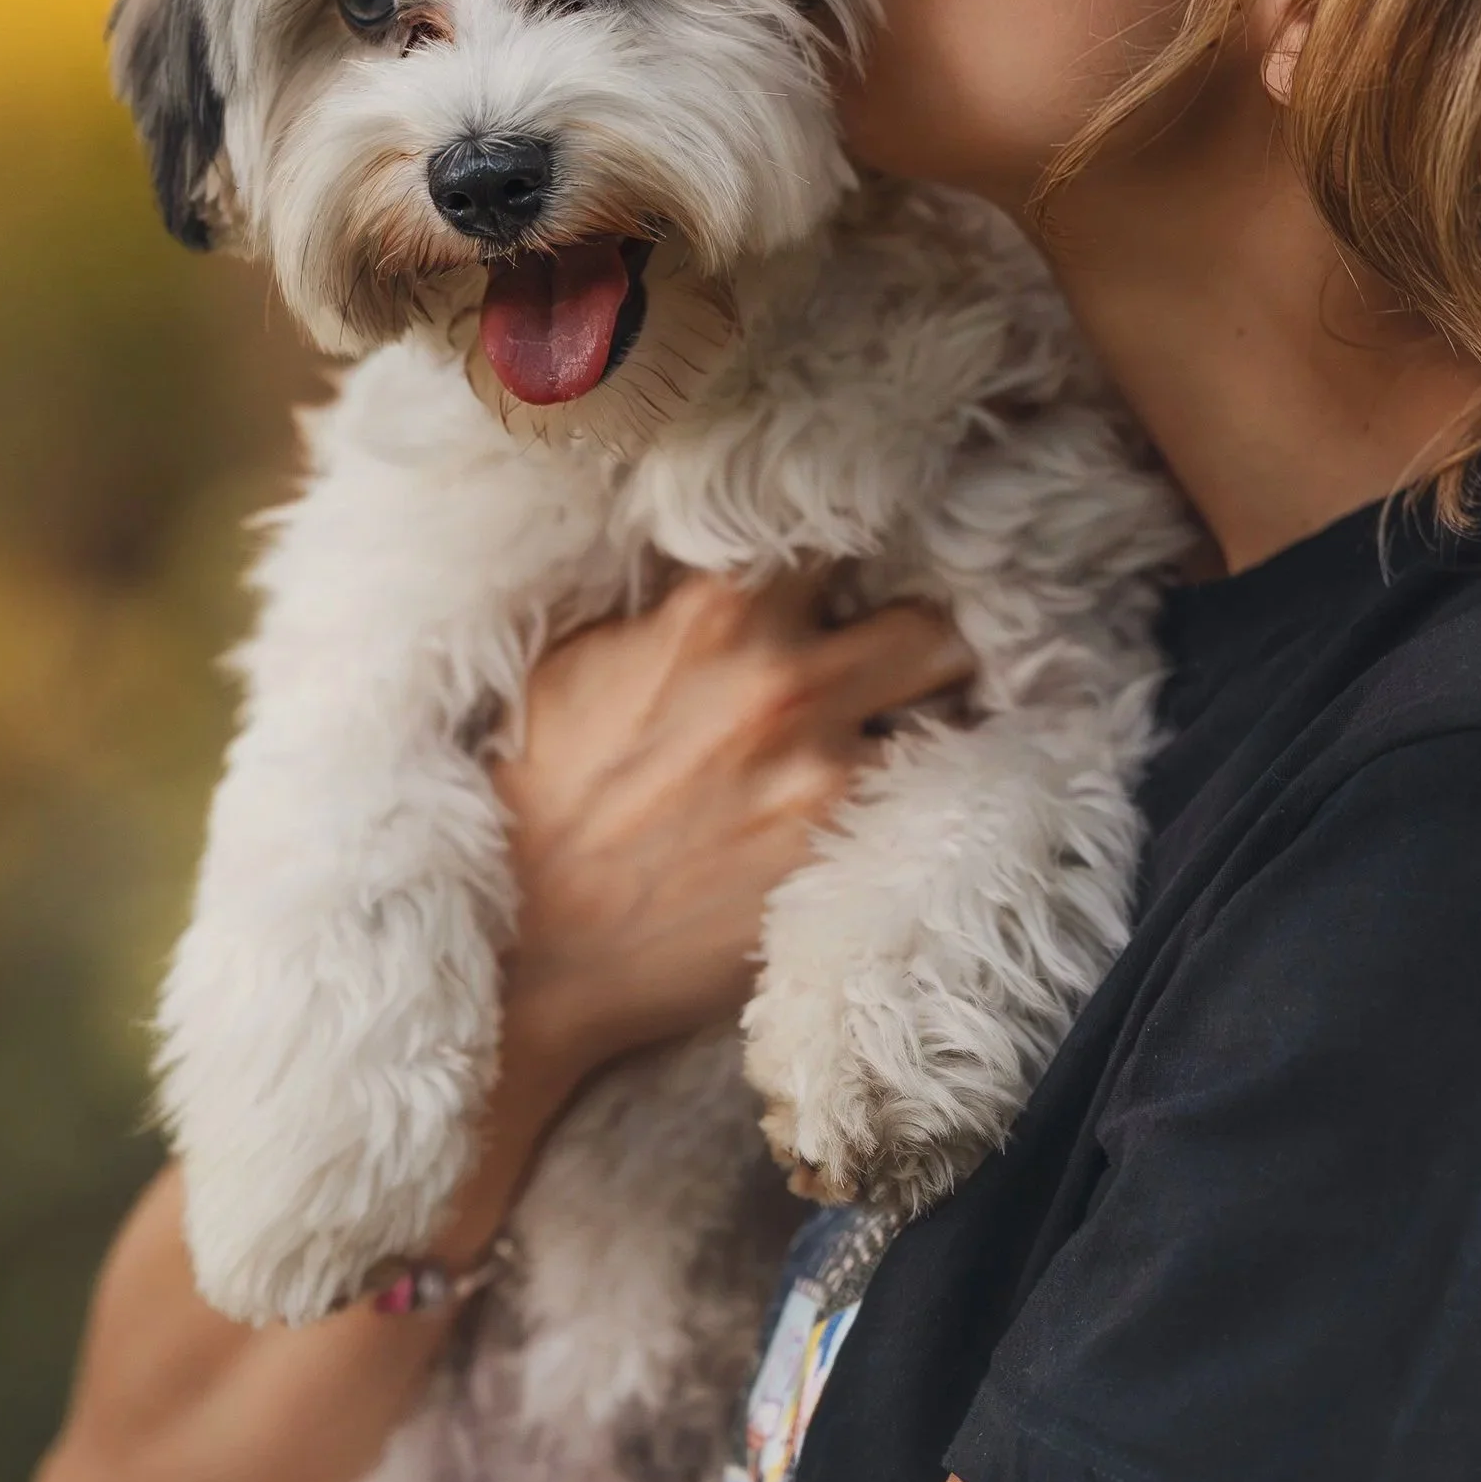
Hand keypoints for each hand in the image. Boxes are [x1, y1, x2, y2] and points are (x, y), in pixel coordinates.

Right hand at [431, 571, 970, 1253]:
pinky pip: (927, 800)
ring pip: (947, 719)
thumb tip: (741, 565)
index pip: (841, 532)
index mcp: (720, 608)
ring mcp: (827, 771)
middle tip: (894, 670)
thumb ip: (677, 603)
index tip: (854, 580)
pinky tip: (881, 806)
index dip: (856, 556)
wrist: (533, 949)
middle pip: (931, 624)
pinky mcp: (844, 852)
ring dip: (923, 727)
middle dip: (919, 646)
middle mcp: (787, 678)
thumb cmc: (543, 797)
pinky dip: (916, 797)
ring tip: (886, 743)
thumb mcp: (581, 659)